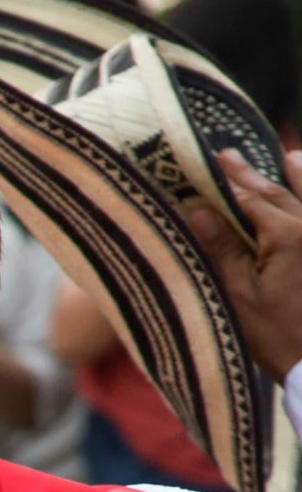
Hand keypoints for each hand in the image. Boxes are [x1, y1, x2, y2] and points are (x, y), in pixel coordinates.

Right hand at [189, 147, 301, 380]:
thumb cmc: (277, 335)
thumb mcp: (239, 294)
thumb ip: (223, 248)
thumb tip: (200, 210)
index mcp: (286, 235)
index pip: (251, 199)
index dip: (231, 180)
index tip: (217, 160)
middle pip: (280, 193)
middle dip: (256, 174)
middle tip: (233, 156)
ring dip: (298, 177)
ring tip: (288, 158)